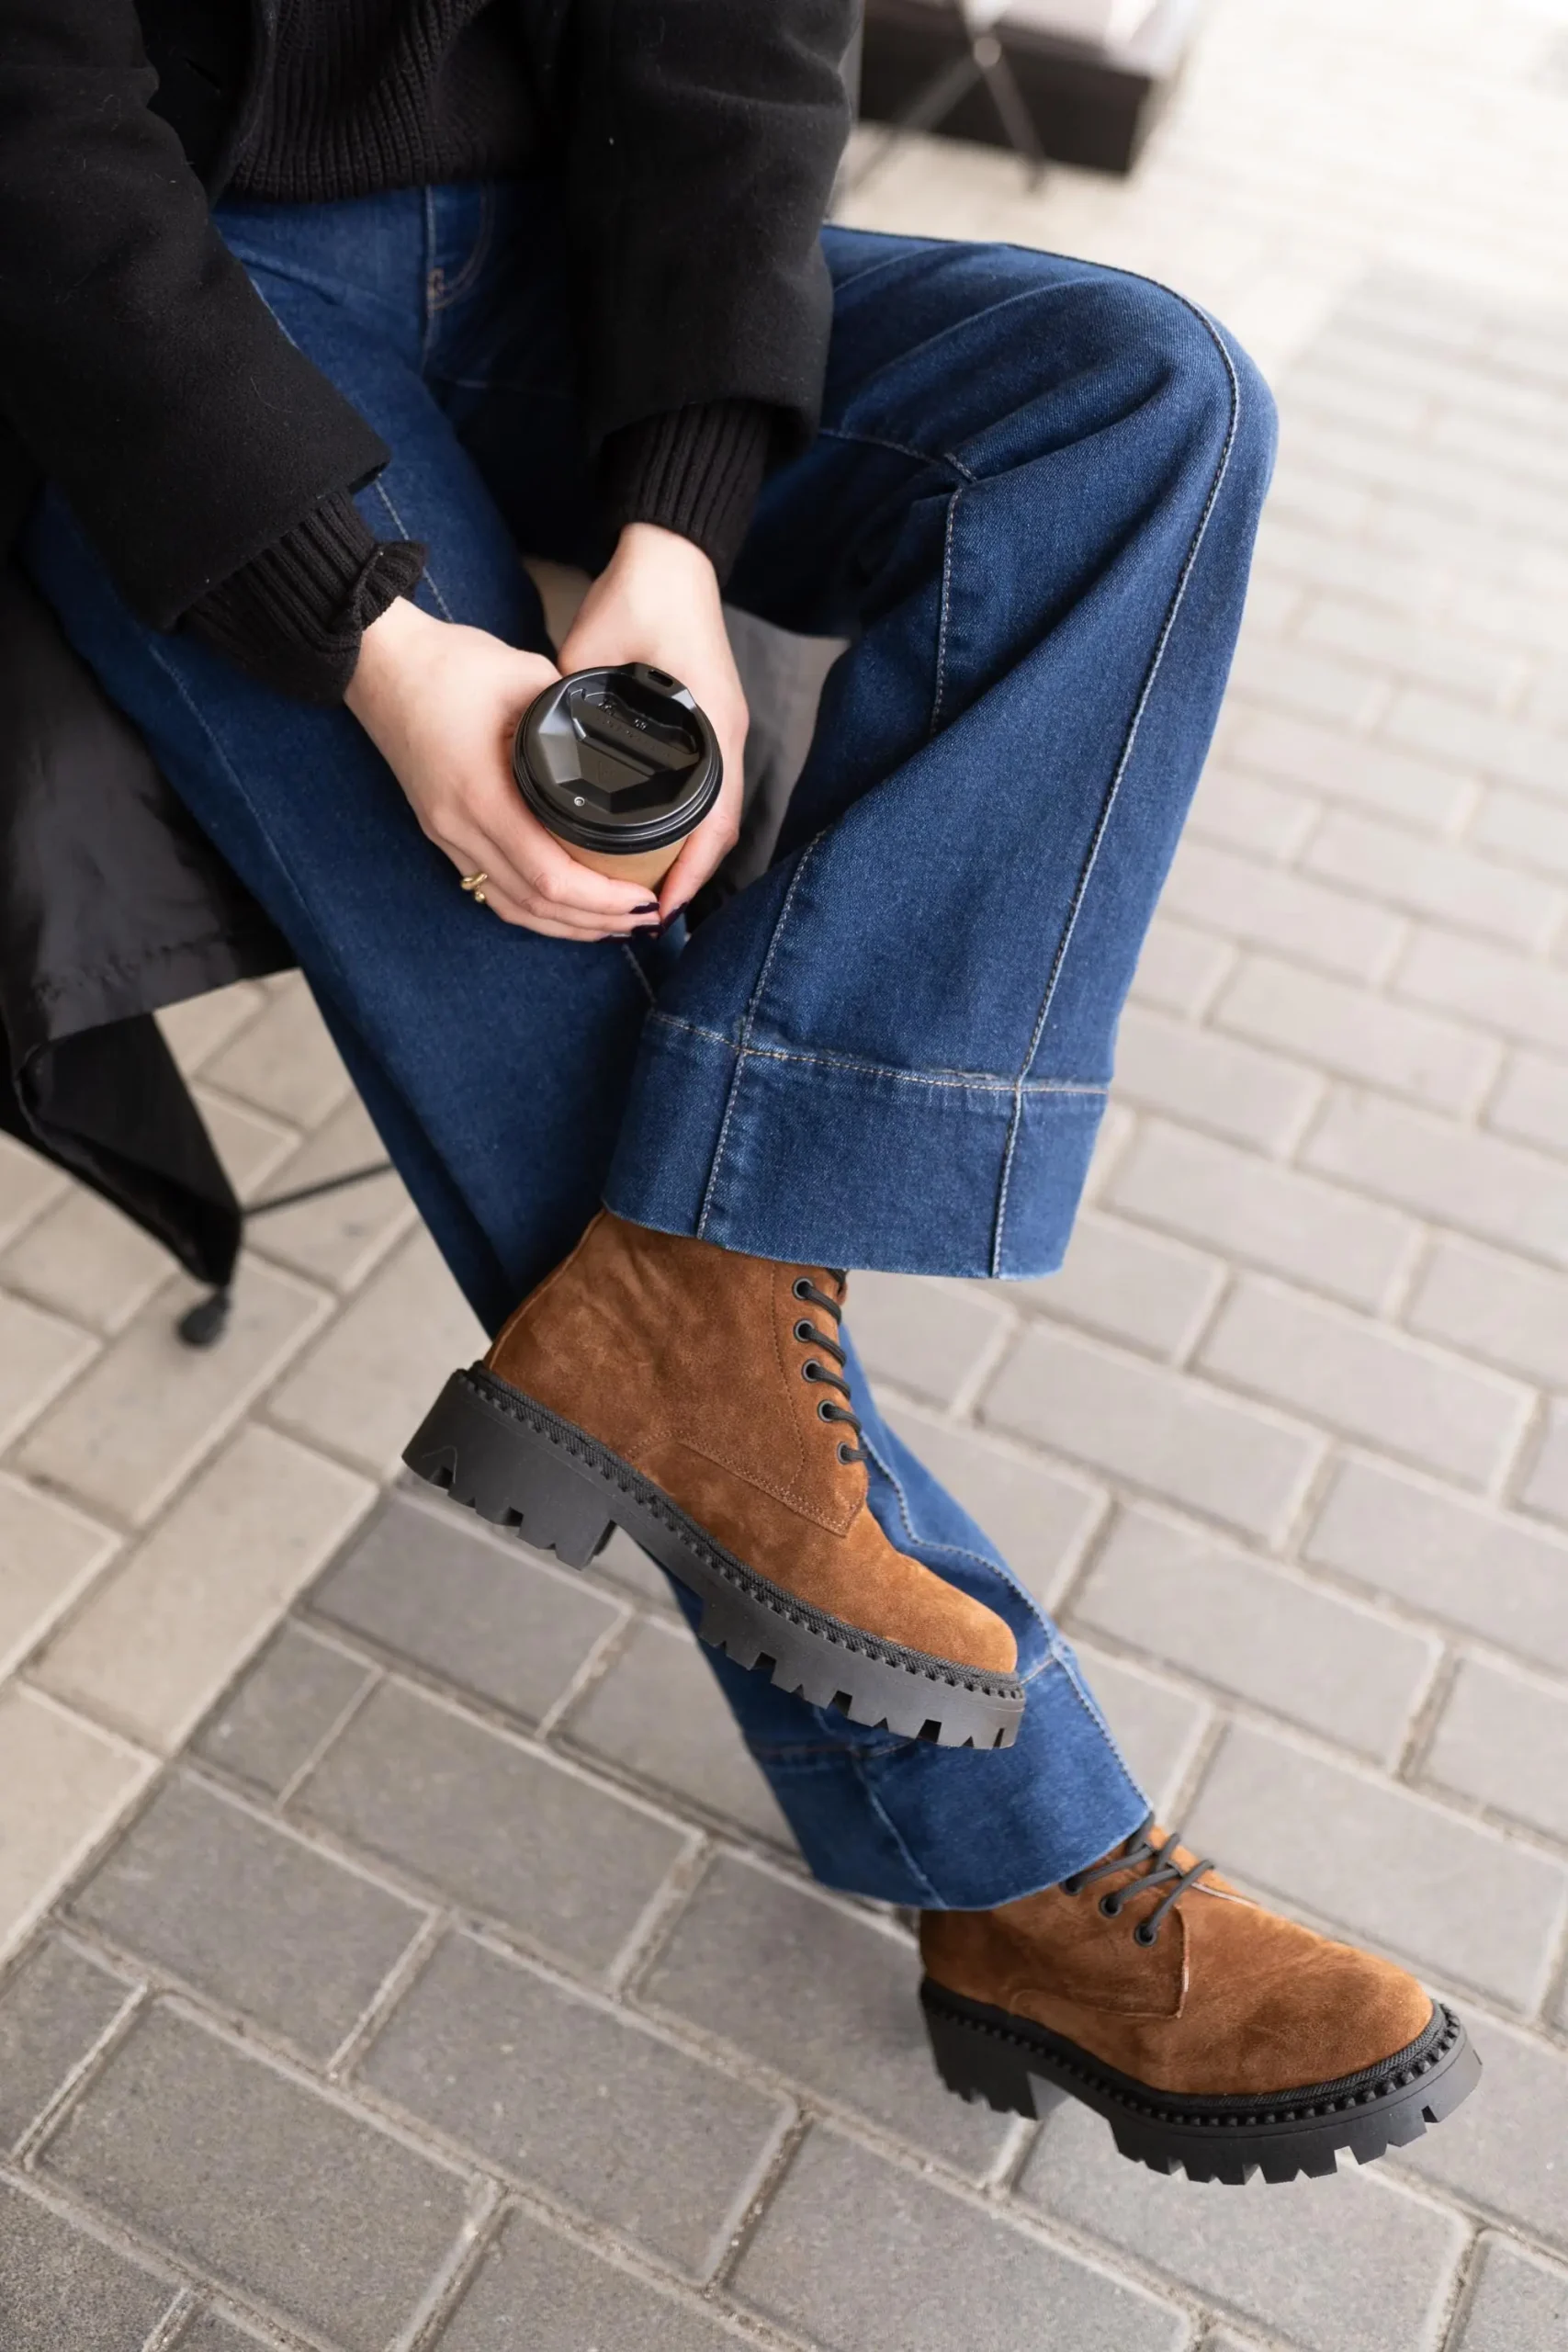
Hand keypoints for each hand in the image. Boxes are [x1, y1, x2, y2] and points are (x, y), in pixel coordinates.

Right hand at [344, 597, 662, 940]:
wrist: (382, 663)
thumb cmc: (449, 665)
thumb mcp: (525, 678)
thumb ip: (571, 718)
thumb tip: (620, 742)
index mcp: (482, 795)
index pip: (549, 876)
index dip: (601, 899)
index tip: (642, 898)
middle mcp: (459, 827)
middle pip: (534, 904)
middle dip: (595, 921)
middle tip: (644, 918)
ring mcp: (446, 835)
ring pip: (511, 906)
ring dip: (565, 925)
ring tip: (614, 924)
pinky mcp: (442, 832)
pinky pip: (492, 889)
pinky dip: (533, 908)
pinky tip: (565, 910)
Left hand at [558, 522, 748, 920]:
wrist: (671, 554)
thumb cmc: (640, 594)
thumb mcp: (595, 654)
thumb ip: (571, 706)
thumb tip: (541, 756)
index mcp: (709, 722)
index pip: (715, 818)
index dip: (690, 869)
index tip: (660, 905)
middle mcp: (726, 733)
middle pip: (721, 827)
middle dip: (690, 876)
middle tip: (648, 915)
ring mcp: (723, 729)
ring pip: (717, 813)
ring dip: (691, 855)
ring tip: (651, 890)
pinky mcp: (712, 723)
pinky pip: (709, 789)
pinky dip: (689, 825)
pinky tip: (657, 843)